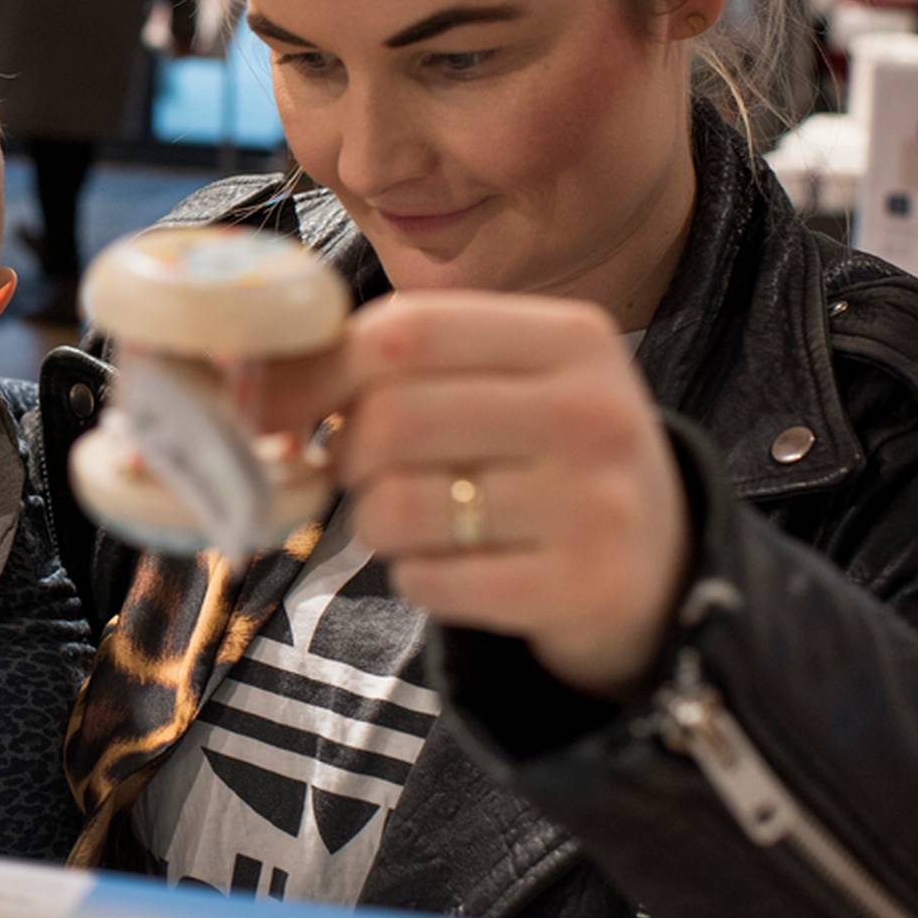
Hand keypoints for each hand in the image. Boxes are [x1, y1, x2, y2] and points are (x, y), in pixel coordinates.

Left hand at [247, 293, 689, 700]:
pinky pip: (431, 581)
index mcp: (570, 338)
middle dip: (348, 456)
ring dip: (376, 522)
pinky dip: (418, 579)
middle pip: (392, 420)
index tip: (274, 406)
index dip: (317, 369)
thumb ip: (399, 361)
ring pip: (400, 506)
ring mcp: (596, 503)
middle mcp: (593, 411)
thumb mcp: (502, 382)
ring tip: (416, 522)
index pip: (406, 330)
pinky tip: (458, 568)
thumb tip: (255, 380)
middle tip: (364, 473)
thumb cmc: (545, 459)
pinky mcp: (584, 588)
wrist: (662, 568)